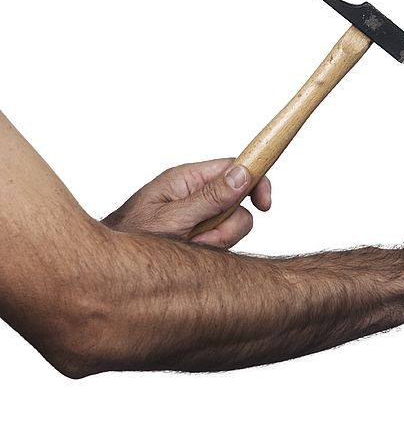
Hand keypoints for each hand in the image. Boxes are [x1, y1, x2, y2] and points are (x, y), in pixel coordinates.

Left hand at [102, 159, 271, 248]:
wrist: (105, 269)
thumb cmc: (129, 237)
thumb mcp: (172, 218)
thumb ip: (209, 198)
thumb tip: (243, 173)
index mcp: (187, 179)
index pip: (234, 167)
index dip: (255, 181)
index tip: (264, 204)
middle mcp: (195, 193)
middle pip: (238, 202)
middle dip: (226, 226)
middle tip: (200, 237)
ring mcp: (198, 214)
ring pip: (232, 225)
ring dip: (215, 241)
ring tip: (186, 247)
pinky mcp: (198, 232)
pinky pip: (222, 240)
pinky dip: (209, 250)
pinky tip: (188, 253)